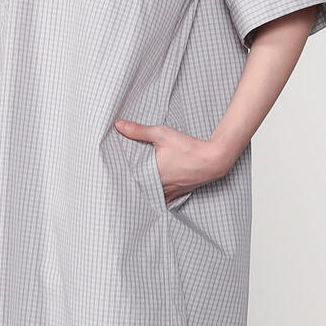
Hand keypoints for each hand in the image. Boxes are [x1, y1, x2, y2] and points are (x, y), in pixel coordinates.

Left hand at [114, 119, 232, 203]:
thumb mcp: (161, 134)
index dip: (121, 182)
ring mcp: (170, 192)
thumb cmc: (187, 146)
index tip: (112, 181)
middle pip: (140, 192)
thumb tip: (118, 125)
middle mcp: (159, 186)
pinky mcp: (179, 193)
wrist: (212, 159)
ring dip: (144, 196)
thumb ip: (138, 130)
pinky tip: (152, 198)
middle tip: (119, 189)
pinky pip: (164, 201)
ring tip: (133, 195)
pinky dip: (157, 199)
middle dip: (131, 190)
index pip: (130, 182)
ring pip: (151, 198)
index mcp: (152, 174)